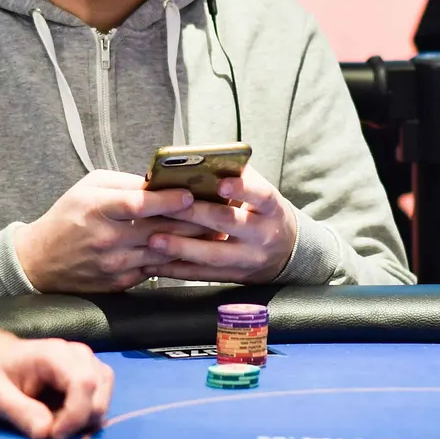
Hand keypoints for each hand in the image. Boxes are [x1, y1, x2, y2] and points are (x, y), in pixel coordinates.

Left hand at [0, 338, 114, 438]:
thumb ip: (19, 412)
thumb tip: (46, 433)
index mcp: (56, 353)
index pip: (84, 383)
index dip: (75, 416)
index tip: (53, 435)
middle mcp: (80, 355)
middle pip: (98, 396)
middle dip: (77, 423)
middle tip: (49, 430)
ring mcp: (90, 365)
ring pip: (102, 402)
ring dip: (82, 421)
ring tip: (55, 421)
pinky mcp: (93, 377)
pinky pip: (100, 403)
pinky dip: (84, 418)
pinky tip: (62, 417)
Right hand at [14, 170, 217, 292]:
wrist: (40, 262)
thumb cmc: (67, 217)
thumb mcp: (88, 188)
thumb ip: (124, 184)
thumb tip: (159, 182)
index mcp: (97, 210)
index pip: (136, 204)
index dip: (166, 200)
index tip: (190, 194)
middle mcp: (107, 239)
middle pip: (158, 229)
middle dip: (191, 221)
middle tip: (220, 211)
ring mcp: (115, 265)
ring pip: (162, 252)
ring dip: (192, 242)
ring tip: (217, 231)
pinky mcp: (121, 283)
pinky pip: (155, 269)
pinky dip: (176, 260)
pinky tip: (196, 252)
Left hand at [146, 165, 298, 283]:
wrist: (285, 252)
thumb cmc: (264, 213)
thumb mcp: (261, 194)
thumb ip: (237, 177)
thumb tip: (201, 162)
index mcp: (271, 208)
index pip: (260, 196)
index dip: (241, 189)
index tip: (220, 183)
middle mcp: (262, 234)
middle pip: (229, 223)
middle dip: (196, 214)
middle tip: (168, 207)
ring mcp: (248, 259)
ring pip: (214, 254)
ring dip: (182, 248)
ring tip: (155, 240)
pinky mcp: (233, 276)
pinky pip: (202, 275)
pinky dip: (176, 269)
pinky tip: (154, 264)